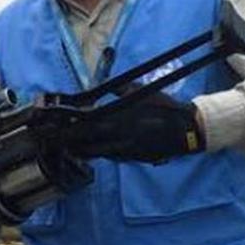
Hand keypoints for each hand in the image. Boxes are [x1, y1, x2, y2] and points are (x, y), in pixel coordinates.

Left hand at [64, 92, 204, 162]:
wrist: (185, 130)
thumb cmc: (163, 107)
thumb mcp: (141, 92)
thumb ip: (120, 89)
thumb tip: (102, 86)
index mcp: (118, 120)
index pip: (86, 125)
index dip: (70, 127)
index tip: (59, 125)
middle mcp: (118, 138)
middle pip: (85, 145)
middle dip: (71, 142)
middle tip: (60, 139)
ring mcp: (124, 150)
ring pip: (95, 154)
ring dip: (82, 149)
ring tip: (71, 146)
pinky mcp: (131, 158)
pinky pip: (109, 157)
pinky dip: (99, 153)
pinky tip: (94, 149)